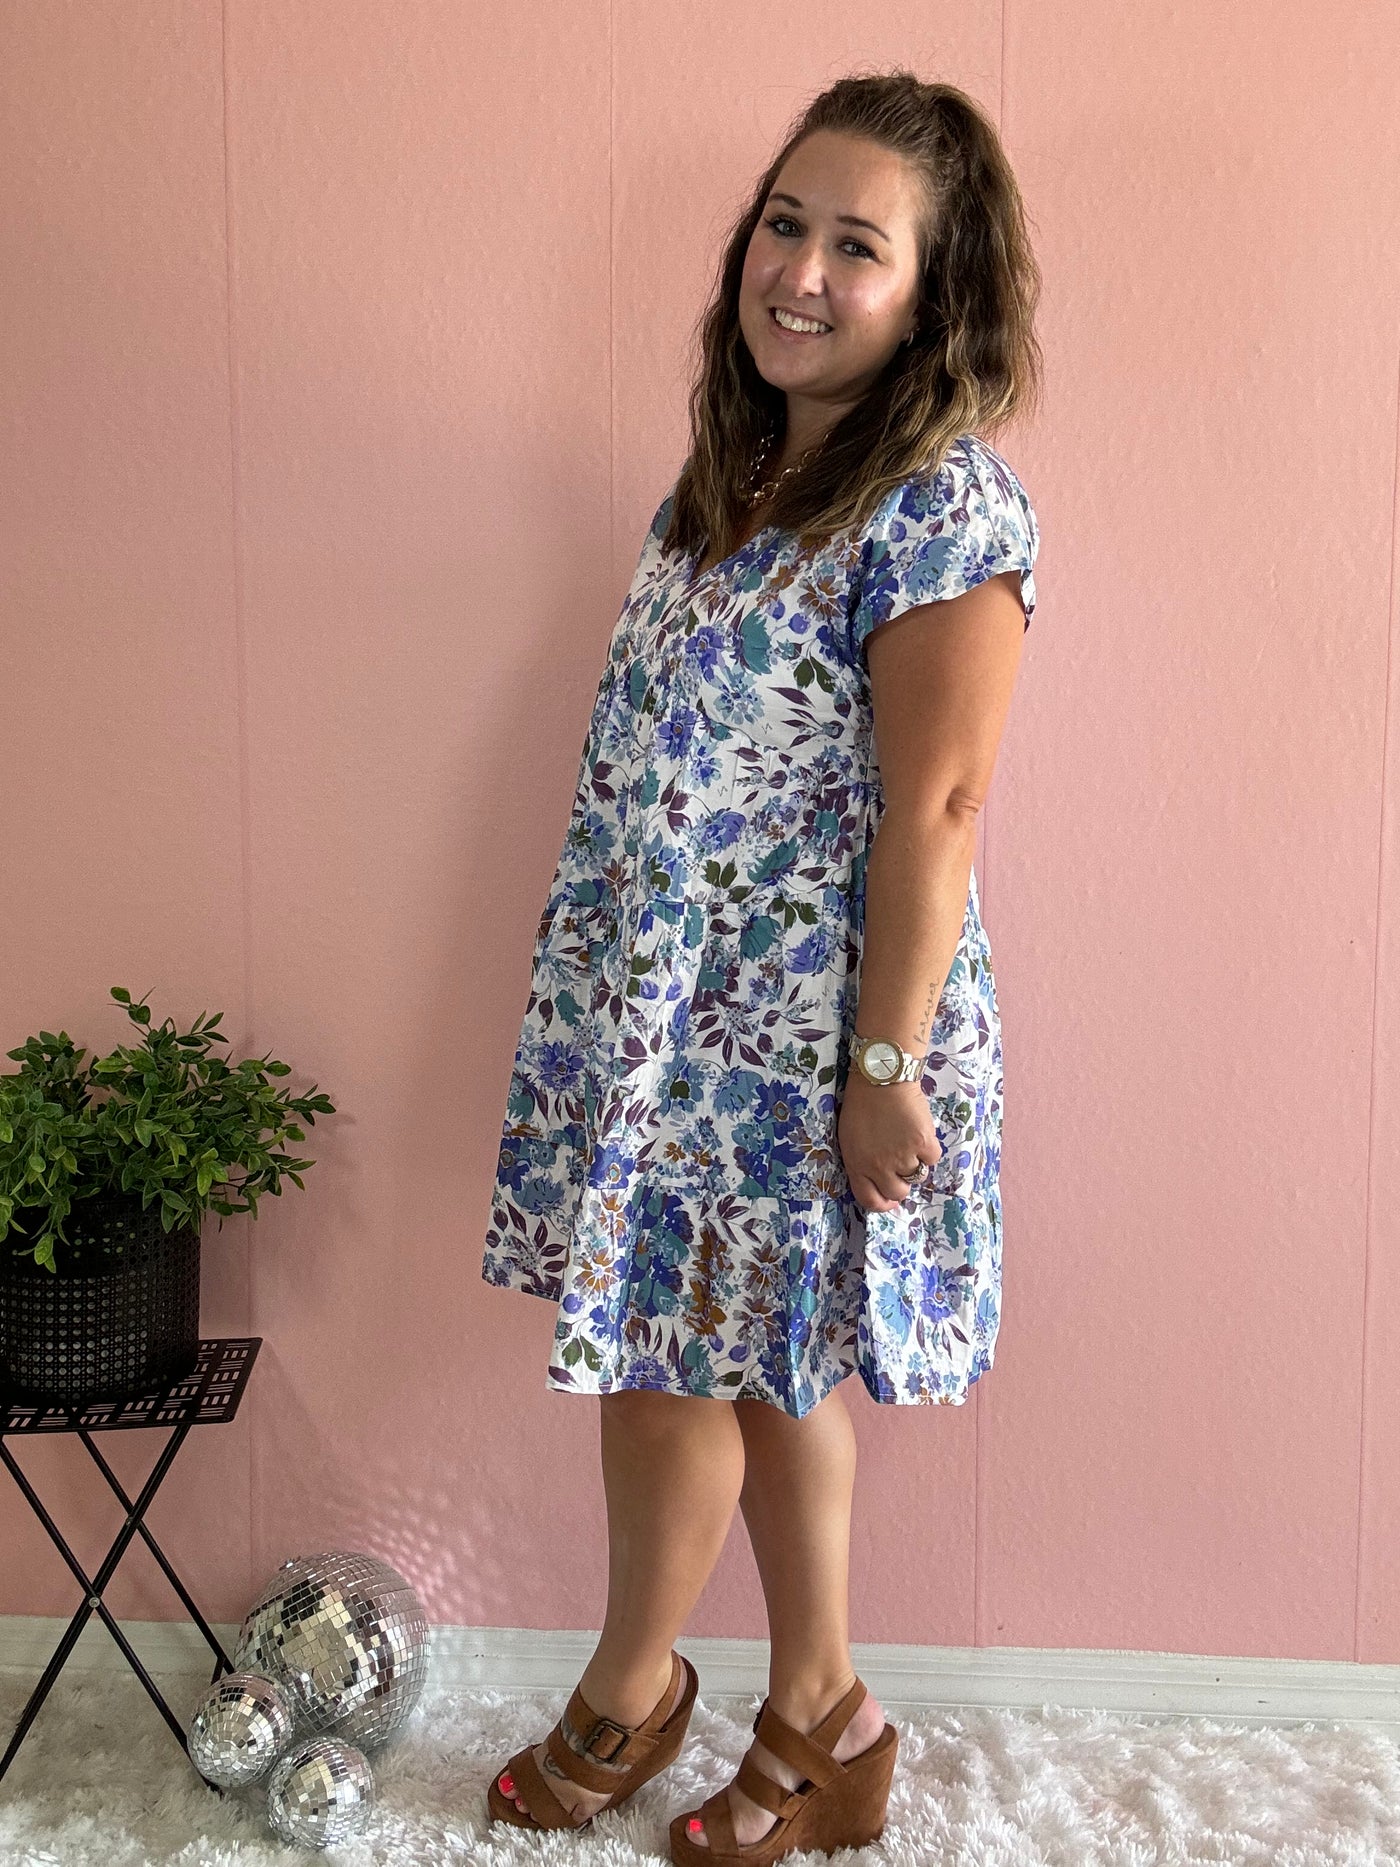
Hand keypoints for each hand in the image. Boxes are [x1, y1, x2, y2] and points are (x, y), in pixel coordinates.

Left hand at [837, 1075, 942, 1213]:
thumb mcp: (850, 1138)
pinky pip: (933, 1158)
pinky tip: (919, 1130)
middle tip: (902, 1164)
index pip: (870, 1200)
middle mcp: (879, 1166)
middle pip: (898, 1192)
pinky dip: (929, 1148)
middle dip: (902, 1182)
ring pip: (918, 1175)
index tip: (890, 1201)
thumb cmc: (862, 1104)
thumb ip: (861, 1162)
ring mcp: (902, 1155)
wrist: (882, 1076)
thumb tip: (879, 1181)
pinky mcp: (923, 1143)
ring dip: (916, 1161)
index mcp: (857, 1165)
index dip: (883, 1204)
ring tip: (907, 1138)